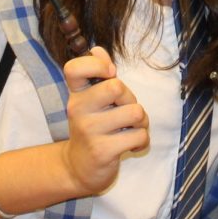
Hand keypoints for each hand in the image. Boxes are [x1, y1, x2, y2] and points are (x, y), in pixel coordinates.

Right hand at [62, 46, 148, 195]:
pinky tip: (132, 146)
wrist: (79, 169)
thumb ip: (98, 73)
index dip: (97, 65)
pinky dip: (142, 141)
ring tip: (130, 130)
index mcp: (76, 94)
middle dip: (131, 98)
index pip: (74, 68)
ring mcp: (89, 131)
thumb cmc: (93, 126)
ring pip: (134, 112)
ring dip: (141, 122)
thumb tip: (98, 50)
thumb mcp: (92, 99)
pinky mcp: (102, 152)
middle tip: (125, 111)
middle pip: (116, 87)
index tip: (110, 73)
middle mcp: (78, 110)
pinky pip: (139, 136)